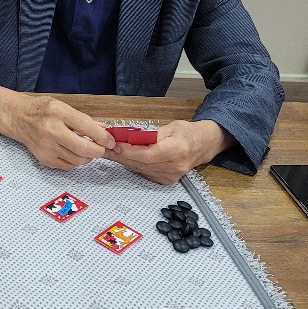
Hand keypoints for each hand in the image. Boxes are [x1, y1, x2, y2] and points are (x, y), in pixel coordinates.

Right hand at [0, 87, 113, 169]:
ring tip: (86, 148)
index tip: (110, 141)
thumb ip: (83, 119)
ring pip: (78, 160)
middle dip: (99, 151)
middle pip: (85, 149)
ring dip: (87, 157)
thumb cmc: (40, 110)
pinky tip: (72, 152)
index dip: (103, 137)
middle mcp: (51, 130)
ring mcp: (47, 147)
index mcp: (57, 112)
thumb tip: (103, 131)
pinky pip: (68, 166)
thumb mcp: (62, 106)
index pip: (87, 127)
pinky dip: (75, 161)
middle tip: (102, 148)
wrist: (16, 118)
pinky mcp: (44, 159)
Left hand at [105, 120, 232, 183]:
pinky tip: (123, 157)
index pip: (148, 154)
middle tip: (104, 148)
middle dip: (121, 155)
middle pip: (141, 163)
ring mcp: (170, 176)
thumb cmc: (187, 133)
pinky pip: (144, 172)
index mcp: (177, 150)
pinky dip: (133, 164)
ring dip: (123, 160)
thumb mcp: (170, 127)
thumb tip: (127, 137)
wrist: (203, 146)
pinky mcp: (166, 180)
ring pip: (140, 169)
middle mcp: (174, 166)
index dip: (129, 151)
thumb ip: (149, 135)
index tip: (115, 145)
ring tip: (109, 152)